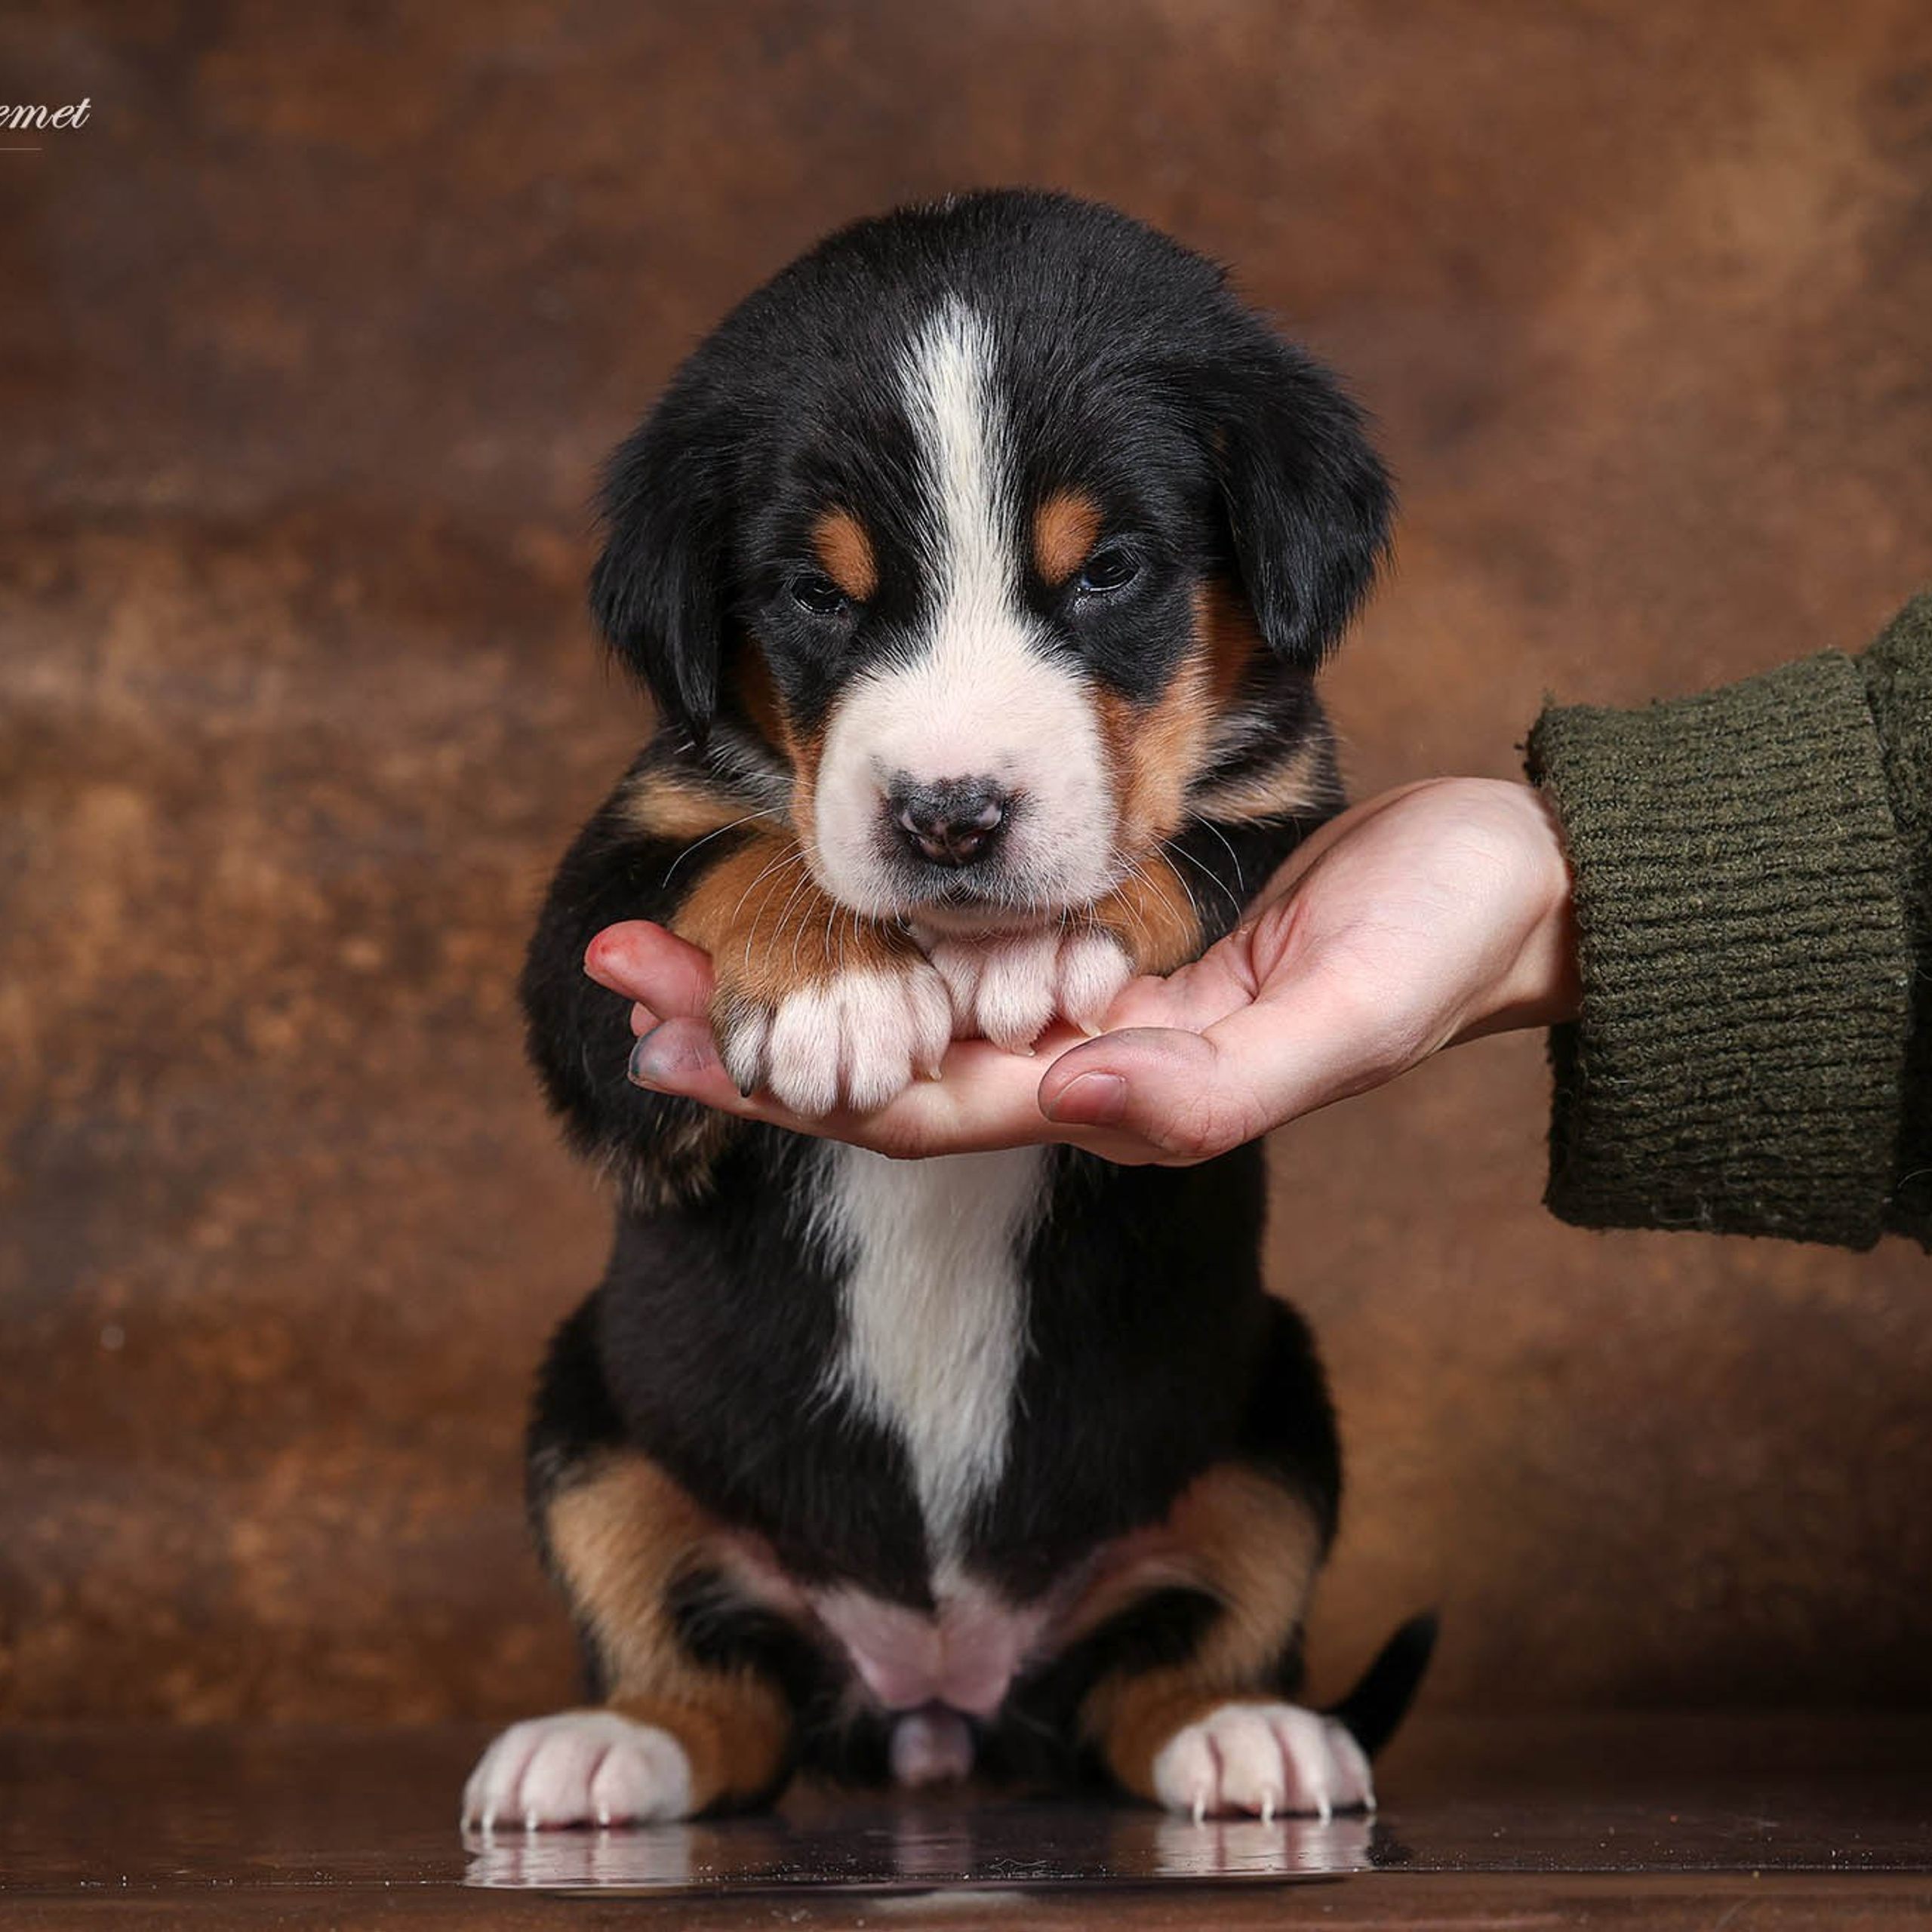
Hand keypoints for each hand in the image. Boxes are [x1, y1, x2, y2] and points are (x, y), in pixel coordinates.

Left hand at [586, 779, 1578, 1165]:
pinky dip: (885, 924)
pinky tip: (822, 895)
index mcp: (1120, 1092)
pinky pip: (973, 942)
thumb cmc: (1447, 948)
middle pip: (885, 1061)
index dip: (787, 1085)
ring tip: (674, 934)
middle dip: (752, 1030)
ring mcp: (1094, 998)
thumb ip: (1219, 1084)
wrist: (1509, 893)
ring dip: (797, 973)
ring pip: (914, 1001)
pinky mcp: (1113, 932)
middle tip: (618, 971)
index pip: (919, 1107)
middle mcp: (1084, 1058)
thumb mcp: (1353, 1016)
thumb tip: (1071, 1099)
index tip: (661, 1039)